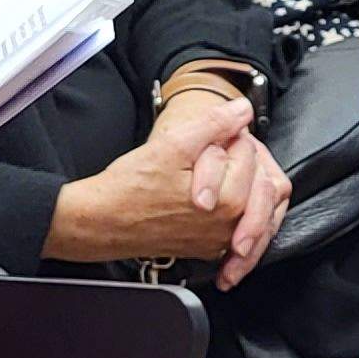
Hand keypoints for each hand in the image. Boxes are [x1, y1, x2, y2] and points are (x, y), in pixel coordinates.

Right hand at [48, 90, 291, 287]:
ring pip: (249, 201)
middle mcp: (231, 225)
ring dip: (236, 182)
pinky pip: (237, 225)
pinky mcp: (209, 248)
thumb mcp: (172, 145)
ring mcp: (220, 240)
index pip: (248, 153)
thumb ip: (214, 124)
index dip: (225, 137)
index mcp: (229, 200)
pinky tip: (209, 196)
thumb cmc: (131, 188)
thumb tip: (243, 109)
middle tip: (203, 155)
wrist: (104, 222)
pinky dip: (232, 208)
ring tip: (206, 173)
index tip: (203, 140)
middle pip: (254, 177)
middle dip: (233, 160)